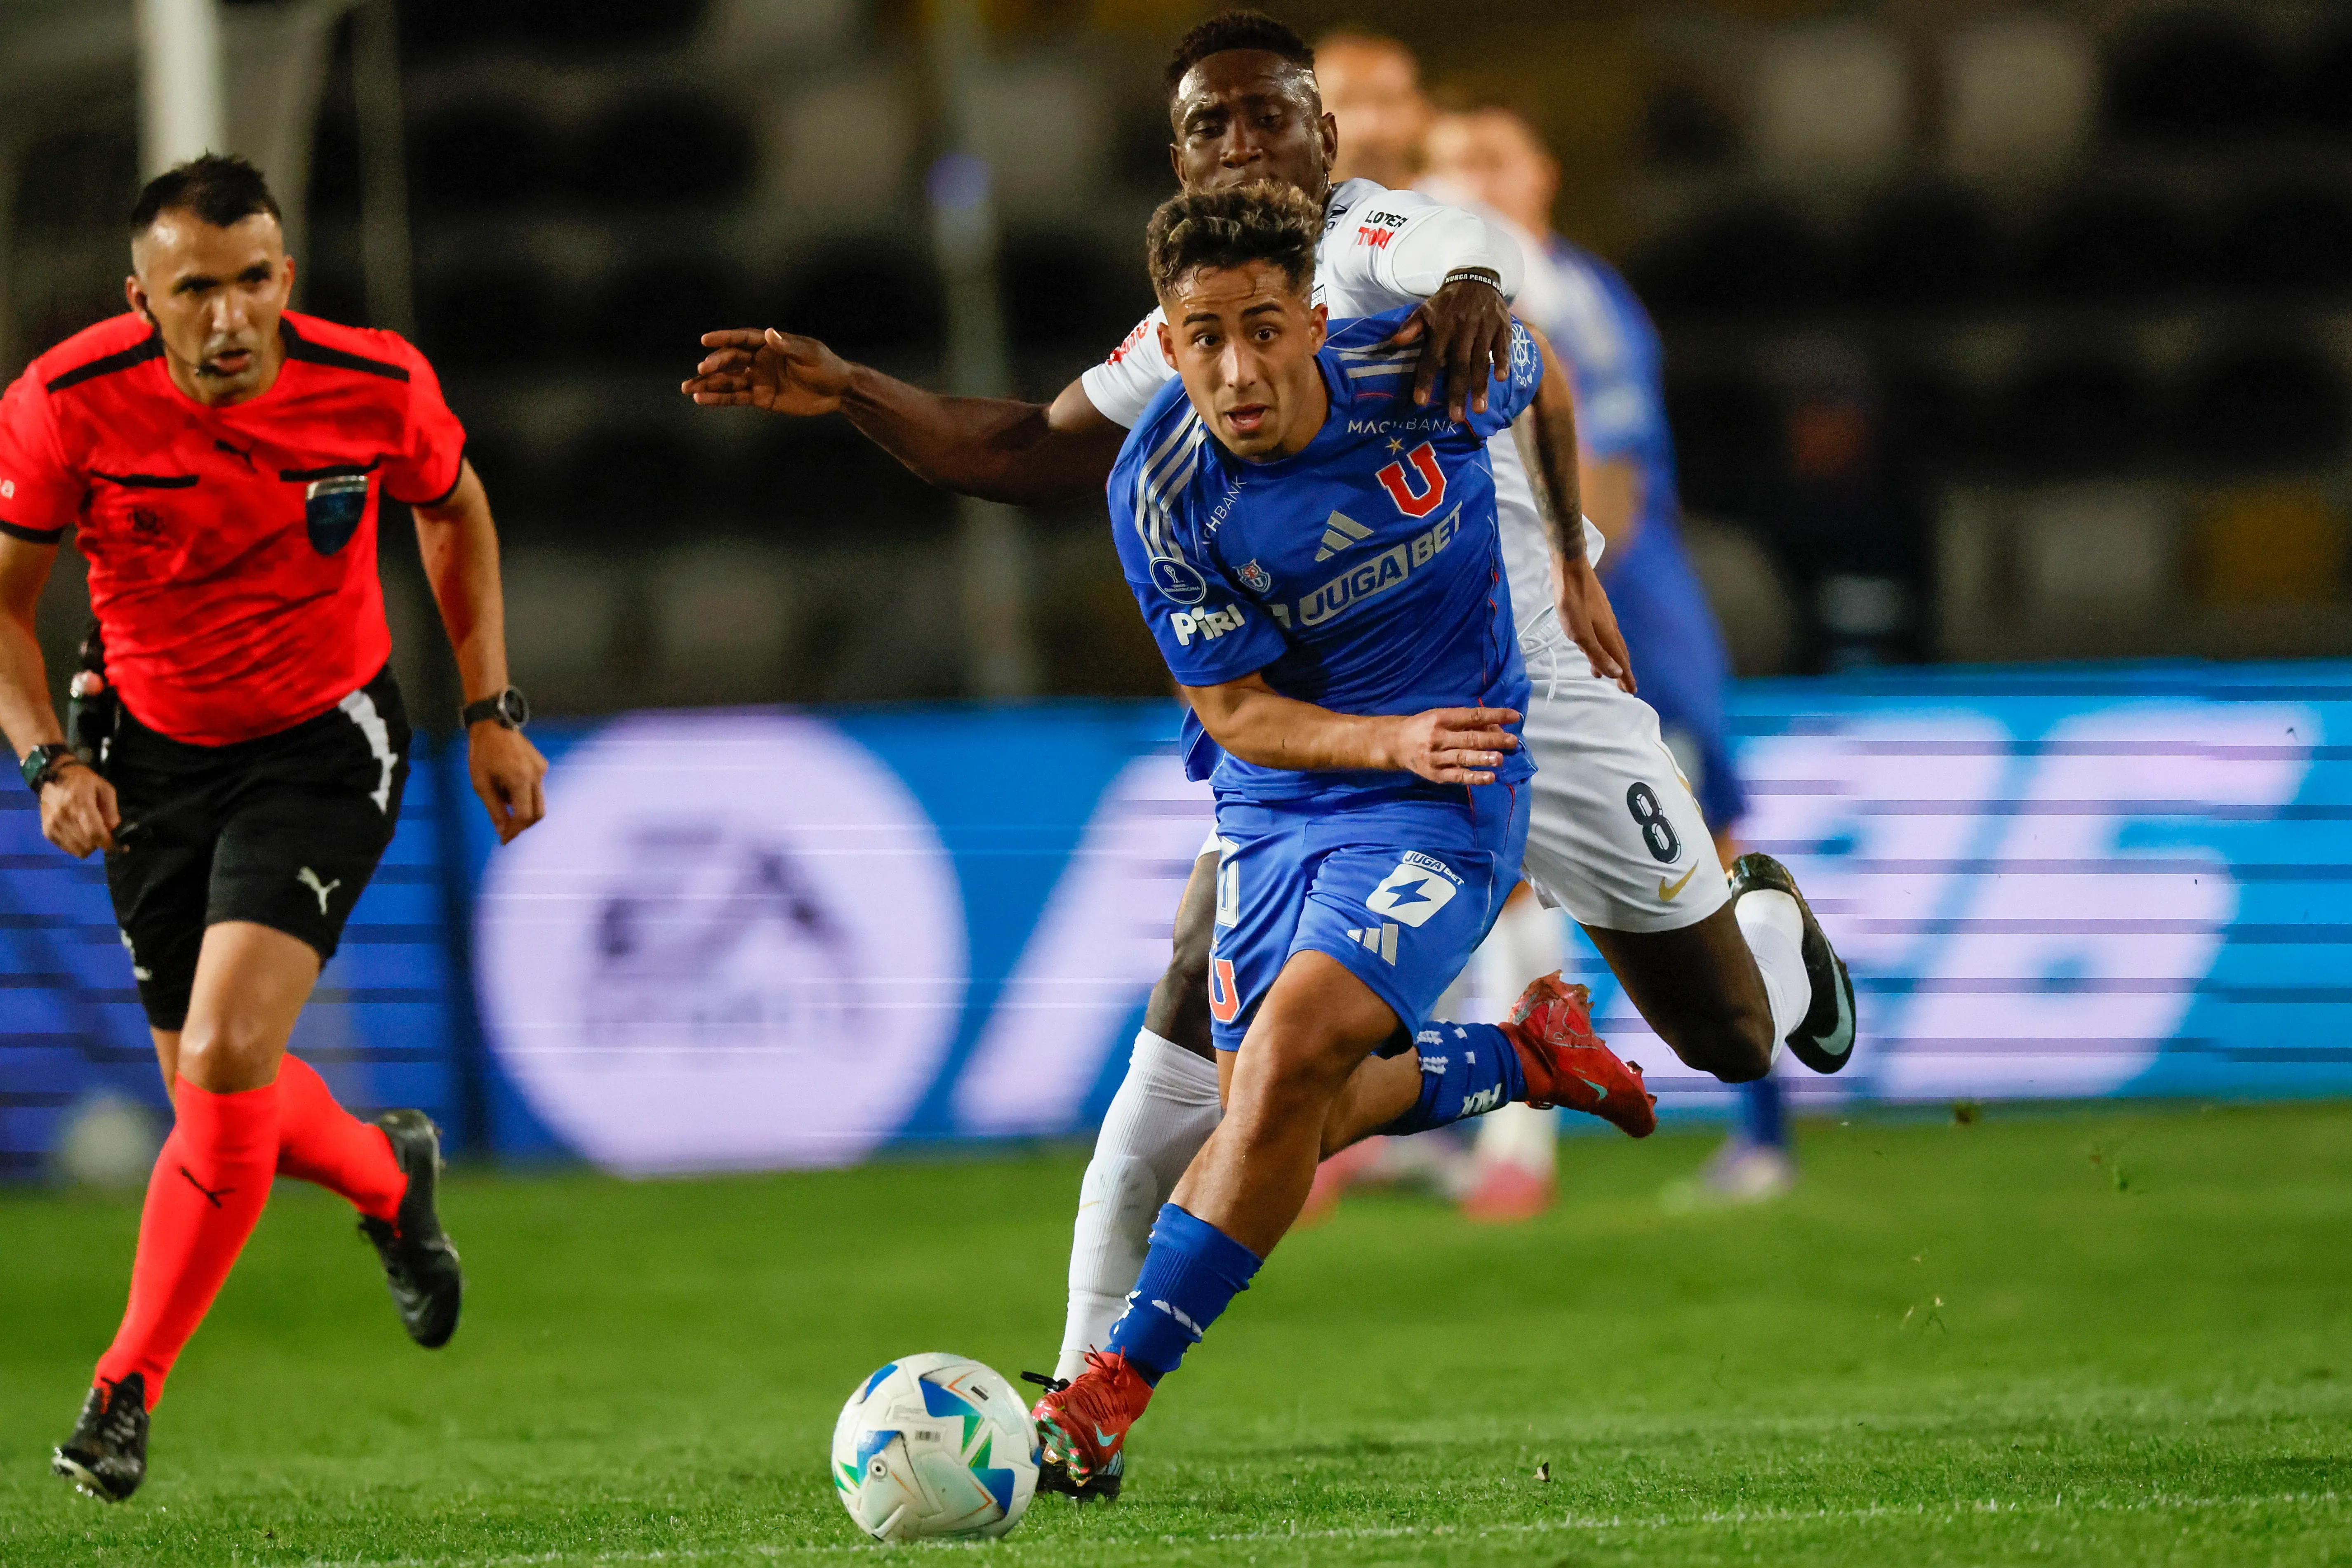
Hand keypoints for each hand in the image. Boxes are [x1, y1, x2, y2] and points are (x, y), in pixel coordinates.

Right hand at [39, 762, 118, 856]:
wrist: (54, 776)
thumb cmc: (83, 781)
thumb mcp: (104, 788)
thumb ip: (111, 808)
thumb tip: (113, 828)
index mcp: (79, 803)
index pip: (95, 832)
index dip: (107, 843)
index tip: (115, 845)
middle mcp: (63, 816)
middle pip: (87, 843)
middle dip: (99, 844)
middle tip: (102, 836)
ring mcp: (53, 825)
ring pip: (77, 849)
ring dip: (88, 847)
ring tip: (90, 835)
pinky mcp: (47, 831)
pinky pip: (66, 848)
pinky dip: (76, 847)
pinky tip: (79, 836)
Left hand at [469, 723, 547, 844]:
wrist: (494, 723)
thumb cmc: (483, 753)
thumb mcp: (481, 783)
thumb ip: (494, 809)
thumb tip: (503, 831)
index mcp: (520, 780)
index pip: (524, 816)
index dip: (515, 831)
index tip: (505, 840)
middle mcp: (536, 776)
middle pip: (538, 813)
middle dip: (523, 824)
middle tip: (506, 828)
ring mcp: (542, 769)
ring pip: (538, 801)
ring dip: (521, 807)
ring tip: (500, 793)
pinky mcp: (542, 765)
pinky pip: (536, 788)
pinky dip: (523, 794)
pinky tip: (507, 782)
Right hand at [681, 328, 853, 415]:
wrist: (838, 391)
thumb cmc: (826, 366)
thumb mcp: (810, 354)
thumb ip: (789, 346)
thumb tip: (770, 334)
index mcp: (769, 344)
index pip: (741, 339)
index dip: (723, 339)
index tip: (705, 340)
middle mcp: (759, 359)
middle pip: (730, 360)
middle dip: (714, 365)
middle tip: (701, 371)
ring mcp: (758, 378)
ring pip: (728, 380)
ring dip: (708, 384)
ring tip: (687, 388)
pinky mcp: (761, 397)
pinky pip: (736, 398)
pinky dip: (719, 399)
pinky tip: (701, 400)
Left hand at [1381, 278, 1511, 424]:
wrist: (1477, 278)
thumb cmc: (1447, 302)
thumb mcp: (1426, 309)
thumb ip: (1411, 327)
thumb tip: (1394, 342)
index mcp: (1442, 327)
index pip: (1431, 357)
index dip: (1426, 379)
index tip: (1420, 401)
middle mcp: (1463, 329)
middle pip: (1459, 365)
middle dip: (1457, 392)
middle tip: (1456, 417)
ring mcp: (1484, 329)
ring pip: (1482, 361)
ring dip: (1481, 385)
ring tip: (1479, 409)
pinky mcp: (1502, 327)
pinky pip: (1502, 347)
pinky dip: (1503, 362)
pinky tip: (1502, 379)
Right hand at [1381, 706, 1521, 785]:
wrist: (1396, 744)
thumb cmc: (1425, 727)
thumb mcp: (1441, 717)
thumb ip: (1466, 722)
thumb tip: (1496, 728)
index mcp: (1441, 718)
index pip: (1473, 716)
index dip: (1495, 715)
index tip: (1514, 716)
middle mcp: (1438, 737)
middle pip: (1470, 738)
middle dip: (1493, 739)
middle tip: (1513, 741)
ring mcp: (1436, 757)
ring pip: (1463, 757)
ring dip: (1484, 758)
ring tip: (1501, 759)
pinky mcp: (1436, 774)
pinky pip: (1458, 776)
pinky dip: (1474, 777)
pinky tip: (1489, 778)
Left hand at [1558, 556, 1635, 694]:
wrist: (1570, 569)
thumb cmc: (1572, 602)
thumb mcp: (1581, 634)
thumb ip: (1598, 654)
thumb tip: (1617, 673)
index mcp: (1607, 635)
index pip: (1621, 661)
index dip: (1626, 677)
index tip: (1632, 692)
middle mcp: (1610, 626)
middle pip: (1619, 653)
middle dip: (1622, 671)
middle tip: (1623, 687)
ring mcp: (1604, 616)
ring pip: (1611, 643)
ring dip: (1610, 659)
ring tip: (1602, 672)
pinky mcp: (1596, 608)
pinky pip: (1604, 634)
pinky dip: (1603, 646)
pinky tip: (1594, 644)